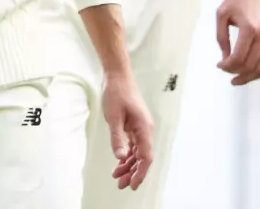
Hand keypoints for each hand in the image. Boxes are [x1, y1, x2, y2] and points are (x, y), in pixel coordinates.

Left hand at [100, 71, 154, 190]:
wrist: (117, 75)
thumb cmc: (116, 93)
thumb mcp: (113, 117)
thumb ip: (117, 138)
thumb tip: (120, 157)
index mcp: (144, 128)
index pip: (146, 157)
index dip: (140, 172)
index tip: (132, 184)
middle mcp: (145, 129)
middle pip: (142, 157)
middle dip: (133, 172)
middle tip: (121, 184)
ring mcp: (140, 127)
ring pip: (137, 151)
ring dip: (128, 164)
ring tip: (117, 176)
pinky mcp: (134, 124)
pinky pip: (133, 144)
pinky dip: (126, 153)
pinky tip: (119, 162)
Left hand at [217, 0, 259, 85]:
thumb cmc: (235, 0)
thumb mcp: (221, 16)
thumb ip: (222, 39)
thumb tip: (225, 60)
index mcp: (250, 28)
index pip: (239, 57)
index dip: (227, 66)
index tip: (219, 66)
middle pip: (251, 65)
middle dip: (237, 73)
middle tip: (226, 73)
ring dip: (249, 76)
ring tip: (237, 79)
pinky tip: (249, 72)